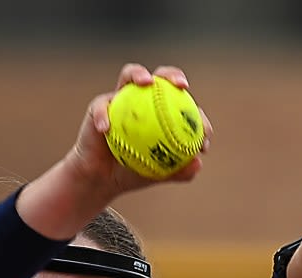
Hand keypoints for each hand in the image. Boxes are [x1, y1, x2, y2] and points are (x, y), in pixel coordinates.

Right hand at [16, 63, 210, 240]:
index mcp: (160, 112)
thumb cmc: (131, 173)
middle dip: (173, 75)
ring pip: (129, 75)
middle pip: (160, 77)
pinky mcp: (99, 106)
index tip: (202, 130)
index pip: (182, 105)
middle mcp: (142, 99)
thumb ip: (179, 171)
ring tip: (145, 82)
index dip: (195, 112)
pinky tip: (106, 128)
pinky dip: (104, 116)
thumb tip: (198, 163)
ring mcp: (120, 99)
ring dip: (138, 74)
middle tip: (182, 86)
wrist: (101, 179)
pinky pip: (101, 108)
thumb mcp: (157, 175)